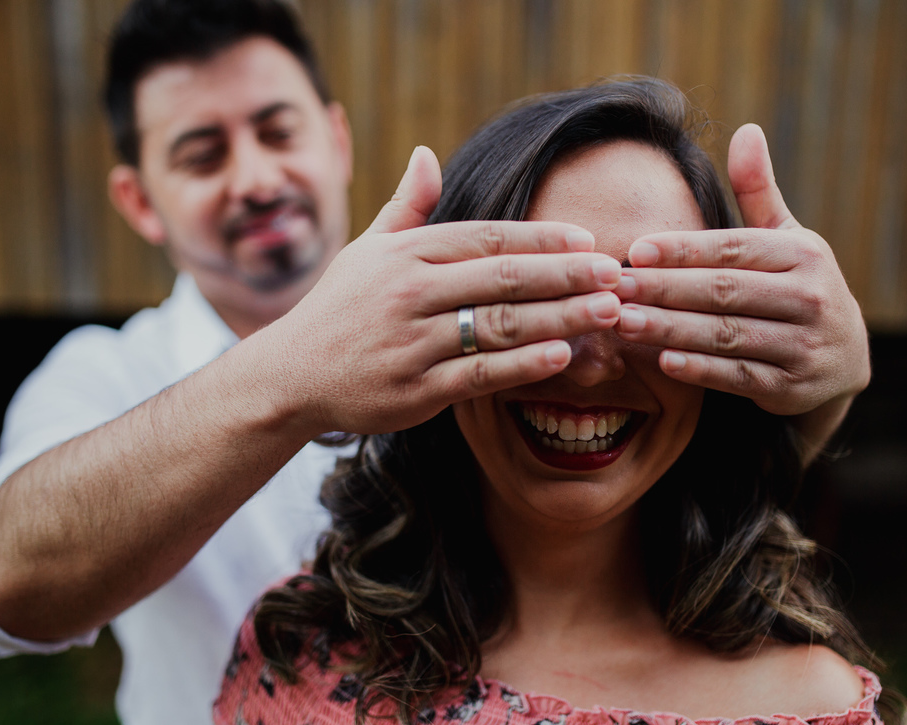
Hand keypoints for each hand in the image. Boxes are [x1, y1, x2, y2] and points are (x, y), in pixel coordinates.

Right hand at [271, 146, 622, 434]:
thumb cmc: (338, 309)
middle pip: (503, 278)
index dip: (542, 237)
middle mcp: (410, 293)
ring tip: (607, 312)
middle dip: (566, 273)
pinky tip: (563, 355)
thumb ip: (407, 207)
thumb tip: (427, 153)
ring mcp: (413, 343)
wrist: (291, 375)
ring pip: (499, 326)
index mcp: (406, 254)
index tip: (587, 239)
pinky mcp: (416, 390)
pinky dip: (524, 365)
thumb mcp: (367, 251)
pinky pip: (481, 375)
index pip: (487, 238)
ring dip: (560, 317)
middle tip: (614, 273)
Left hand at [612, 124, 868, 417]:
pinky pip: (739, 377)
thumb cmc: (797, 285)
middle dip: (666, 289)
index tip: (635, 250)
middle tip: (617, 287)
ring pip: (727, 335)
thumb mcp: (786, 237)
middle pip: (724, 292)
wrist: (845, 358)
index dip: (683, 250)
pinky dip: (701, 370)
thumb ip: (759, 190)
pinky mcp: (791, 389)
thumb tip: (747, 130)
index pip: (733, 249)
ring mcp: (803, 346)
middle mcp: (809, 298)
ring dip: (672, 329)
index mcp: (802, 254)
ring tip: (625, 322)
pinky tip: (663, 360)